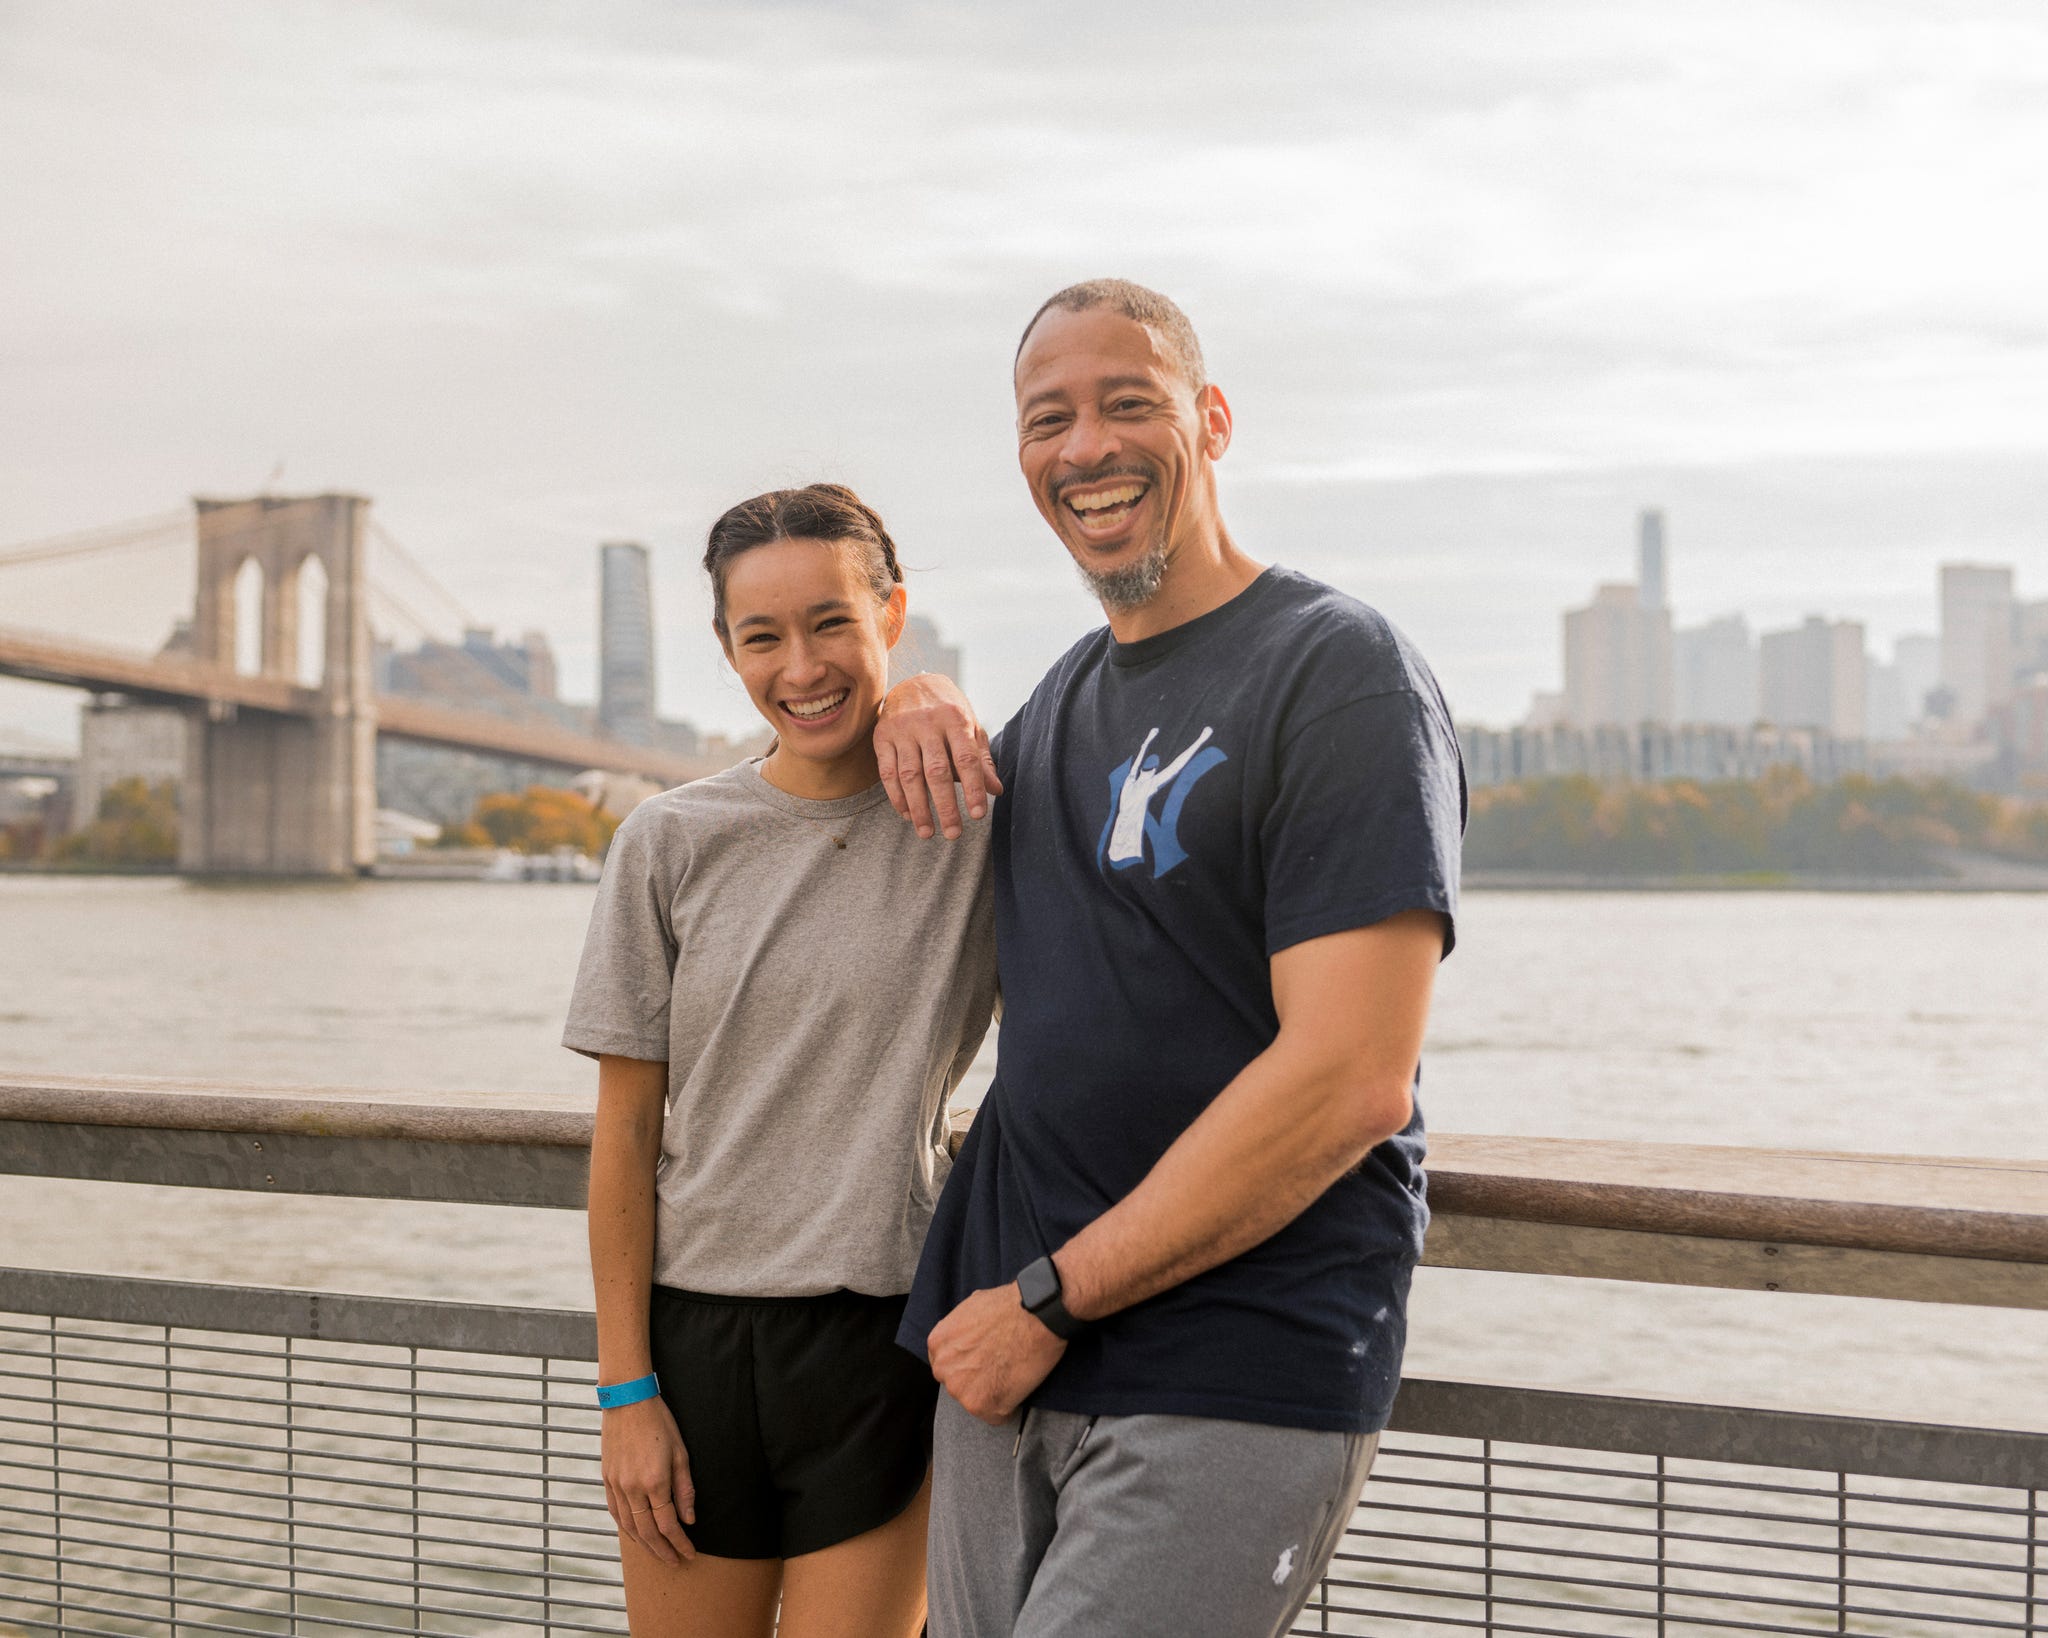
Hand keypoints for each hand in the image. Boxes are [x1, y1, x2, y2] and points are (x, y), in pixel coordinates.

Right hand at [601, 1394, 695, 1564]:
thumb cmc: (659, 1423)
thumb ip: (685, 1489)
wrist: (627, 1401)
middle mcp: (632, 1488)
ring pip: (629, 1527)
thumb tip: (689, 1519)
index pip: (668, 1524)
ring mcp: (616, 1485)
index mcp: (655, 1482)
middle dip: (663, 1550)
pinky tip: (635, 1535)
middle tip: (675, 1562)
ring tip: (658, 1553)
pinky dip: (626, 1528)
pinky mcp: (607, 1479)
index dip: (679, 1543)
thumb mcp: (680, 1453)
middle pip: (647, 1532)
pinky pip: (615, 1512)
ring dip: (644, 1545)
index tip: (689, 1553)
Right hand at [874, 673, 1001, 839]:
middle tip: (953, 834)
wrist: (913, 682)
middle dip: (945, 806)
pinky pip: (887, 772)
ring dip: (918, 808)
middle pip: (937, 771)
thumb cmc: (948, 710)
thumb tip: (996, 791)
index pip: (966, 759)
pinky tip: (906, 814)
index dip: (973, 788)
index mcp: (955, 718)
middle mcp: (927, 723)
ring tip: (927, 833)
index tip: (978, 815)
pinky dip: (896, 796)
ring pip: (910, 775)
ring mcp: (902, 729)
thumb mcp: (970, 727)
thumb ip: (982, 759)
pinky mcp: (882, 736)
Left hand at [927, 1282, 1066, 1424]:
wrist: (1037, 1314)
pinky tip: (1020, 1388)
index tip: (983, 1361)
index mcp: (938, 1343)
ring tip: (1013, 1375)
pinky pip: (996, 1417)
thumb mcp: (971, 1306)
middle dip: (977, 1379)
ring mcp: (961, 1390)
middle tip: (1000, 1367)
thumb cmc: (1010, 1305)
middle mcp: (944, 1368)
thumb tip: (968, 1338)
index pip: (947, 1363)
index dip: (968, 1363)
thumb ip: (961, 1329)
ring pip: (976, 1401)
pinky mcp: (982, 1406)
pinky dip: (1009, 1408)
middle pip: (959, 1383)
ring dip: (993, 1393)